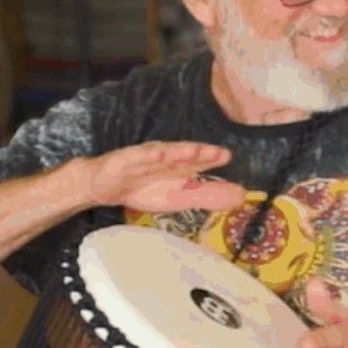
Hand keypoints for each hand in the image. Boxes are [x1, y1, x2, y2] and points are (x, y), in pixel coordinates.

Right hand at [74, 141, 244, 212]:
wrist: (104, 186)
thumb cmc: (145, 189)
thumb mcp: (180, 198)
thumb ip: (209, 196)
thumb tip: (243, 195)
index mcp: (179, 166)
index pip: (199, 161)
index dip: (213, 159)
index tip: (228, 157)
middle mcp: (164, 158)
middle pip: (184, 155)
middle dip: (200, 153)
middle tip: (218, 152)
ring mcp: (143, 158)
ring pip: (161, 154)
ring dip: (177, 152)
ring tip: (193, 150)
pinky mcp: (123, 161)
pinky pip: (135, 157)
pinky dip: (145, 155)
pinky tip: (155, 154)